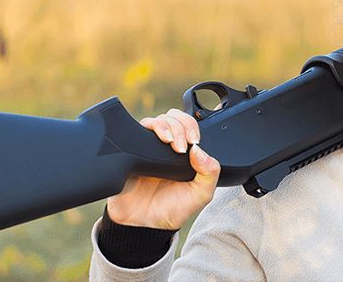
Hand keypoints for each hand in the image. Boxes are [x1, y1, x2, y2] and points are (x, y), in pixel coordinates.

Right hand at [106, 108, 220, 229]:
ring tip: (170, 142)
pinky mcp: (132, 150)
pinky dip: (148, 129)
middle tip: (183, 145)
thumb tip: (200, 151)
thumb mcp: (200, 194)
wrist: (143, 224)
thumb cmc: (171, 209)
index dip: (193, 128)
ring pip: (157, 120)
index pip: (190, 126)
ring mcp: (149, 147)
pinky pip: (136, 130)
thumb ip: (210, 173)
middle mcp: (166, 147)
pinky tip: (155, 142)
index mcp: (185, 153)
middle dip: (181, 125)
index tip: (195, 142)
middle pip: (173, 117)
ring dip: (166, 126)